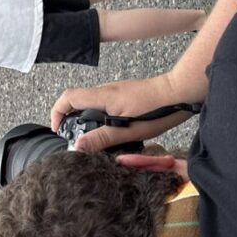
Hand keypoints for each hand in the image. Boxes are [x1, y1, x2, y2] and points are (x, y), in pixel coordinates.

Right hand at [49, 73, 192, 153]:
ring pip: (92, 103)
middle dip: (70, 119)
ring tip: (95, 138)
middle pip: (77, 100)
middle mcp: (106, 91)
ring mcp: (116, 91)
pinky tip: (113, 131)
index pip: (68, 97)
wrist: (180, 93)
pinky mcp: (125, 95)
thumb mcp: (128, 130)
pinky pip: (105, 104)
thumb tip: (77, 146)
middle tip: (76, 138)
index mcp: (103, 97)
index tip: (57, 129)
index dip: (57, 112)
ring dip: (87, 119)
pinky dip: (101, 117)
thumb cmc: (157, 110)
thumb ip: (102, 138)